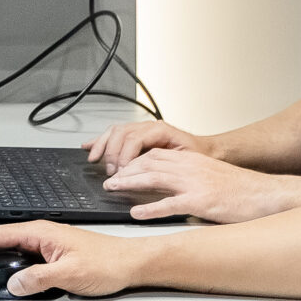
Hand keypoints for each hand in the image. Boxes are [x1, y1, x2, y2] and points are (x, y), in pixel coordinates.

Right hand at [0, 221, 142, 297]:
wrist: (131, 264)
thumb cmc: (109, 262)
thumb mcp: (71, 274)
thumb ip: (38, 278)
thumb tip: (13, 284)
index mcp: (39, 232)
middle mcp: (38, 236)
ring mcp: (41, 246)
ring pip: (2, 251)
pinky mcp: (47, 257)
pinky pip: (15, 260)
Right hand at [84, 119, 203, 172]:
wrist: (209, 150)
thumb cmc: (200, 157)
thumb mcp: (187, 162)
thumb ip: (167, 165)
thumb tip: (145, 173)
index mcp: (161, 130)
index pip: (134, 139)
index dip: (124, 156)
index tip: (120, 172)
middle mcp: (150, 127)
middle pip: (121, 133)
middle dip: (112, 154)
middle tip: (111, 172)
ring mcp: (143, 129)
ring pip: (115, 131)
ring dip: (103, 146)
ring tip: (95, 160)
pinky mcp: (138, 136)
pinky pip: (116, 134)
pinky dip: (102, 141)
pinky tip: (91, 146)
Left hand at [104, 149, 294, 223]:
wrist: (266, 195)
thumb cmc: (241, 191)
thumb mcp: (211, 176)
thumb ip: (188, 178)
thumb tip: (166, 188)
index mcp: (192, 160)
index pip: (154, 155)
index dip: (132, 161)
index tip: (118, 169)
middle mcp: (191, 167)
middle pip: (149, 163)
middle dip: (125, 170)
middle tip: (109, 179)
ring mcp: (195, 183)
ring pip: (154, 178)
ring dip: (130, 183)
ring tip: (113, 189)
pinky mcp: (201, 201)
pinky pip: (170, 204)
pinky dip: (150, 208)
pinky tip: (136, 213)